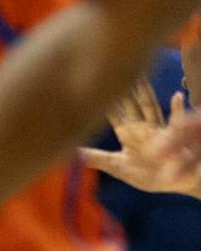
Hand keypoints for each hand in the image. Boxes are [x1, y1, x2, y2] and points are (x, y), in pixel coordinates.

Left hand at [79, 82, 200, 196]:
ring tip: (141, 76)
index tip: (94, 83)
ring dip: (145, 93)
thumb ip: (97, 159)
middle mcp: (143, 127)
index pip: (115, 113)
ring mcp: (158, 131)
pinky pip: (177, 123)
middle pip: (132, 103)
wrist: (172, 182)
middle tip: (114, 68)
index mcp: (129, 133)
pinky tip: (177, 96)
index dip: (105, 99)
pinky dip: (177, 109)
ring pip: (151, 107)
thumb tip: (73, 153)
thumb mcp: (118, 166)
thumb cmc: (146, 173)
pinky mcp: (173, 139)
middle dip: (125, 87)